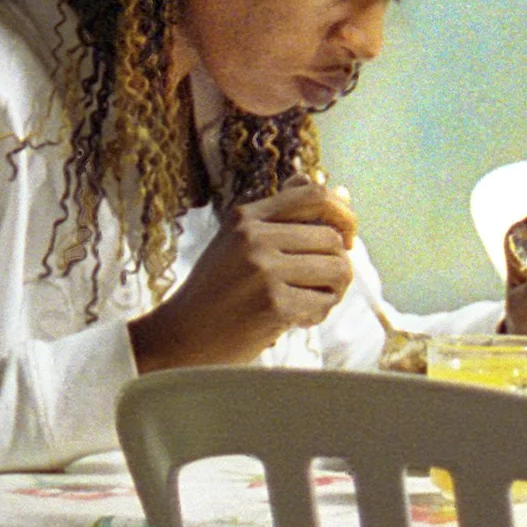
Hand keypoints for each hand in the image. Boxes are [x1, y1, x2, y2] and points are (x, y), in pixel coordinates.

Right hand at [129, 184, 357, 371]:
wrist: (180, 337)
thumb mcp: (237, 240)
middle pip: (331, 237)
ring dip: (333, 289)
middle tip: (323, 280)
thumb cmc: (214, 289)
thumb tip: (338, 190)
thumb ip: (282, 215)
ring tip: (312, 298)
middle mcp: (255, 238)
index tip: (346, 234)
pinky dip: (317, 313)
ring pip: (336, 269)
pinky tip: (297, 317)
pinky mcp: (273, 306)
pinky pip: (322, 304)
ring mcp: (264, 272)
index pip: (313, 195)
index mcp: (246, 217)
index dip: (342, 212)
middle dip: (337, 261)